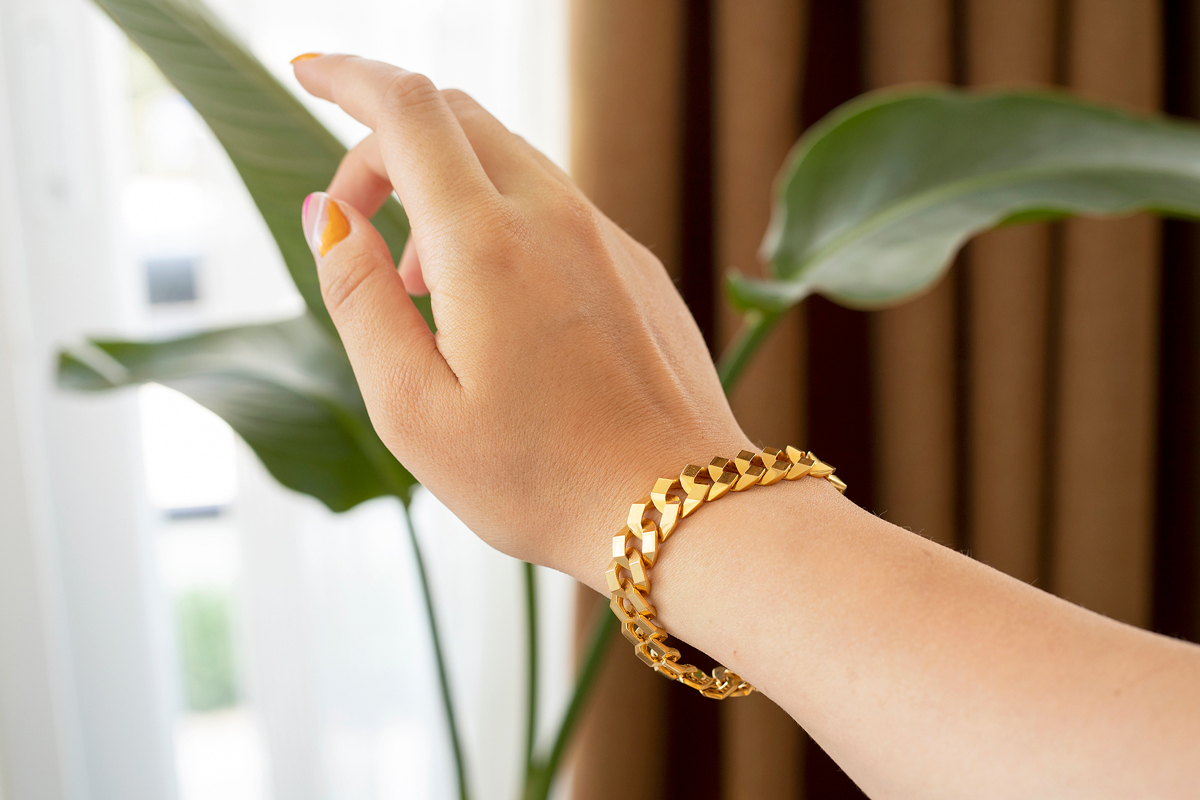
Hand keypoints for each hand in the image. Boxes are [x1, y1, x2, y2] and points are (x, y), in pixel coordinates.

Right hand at [293, 55, 749, 580]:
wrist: (682, 508)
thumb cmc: (541, 476)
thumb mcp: (413, 409)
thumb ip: (357, 297)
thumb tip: (326, 212)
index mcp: (487, 244)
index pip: (406, 109)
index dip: (347, 76)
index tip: (309, 72)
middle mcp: (554, 217)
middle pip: (456, 117)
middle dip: (387, 144)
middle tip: (359, 221)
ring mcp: (607, 236)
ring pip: (508, 159)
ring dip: (444, 190)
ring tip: (422, 287)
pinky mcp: (637, 265)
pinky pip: (554, 205)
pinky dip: (499, 218)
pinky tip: (493, 305)